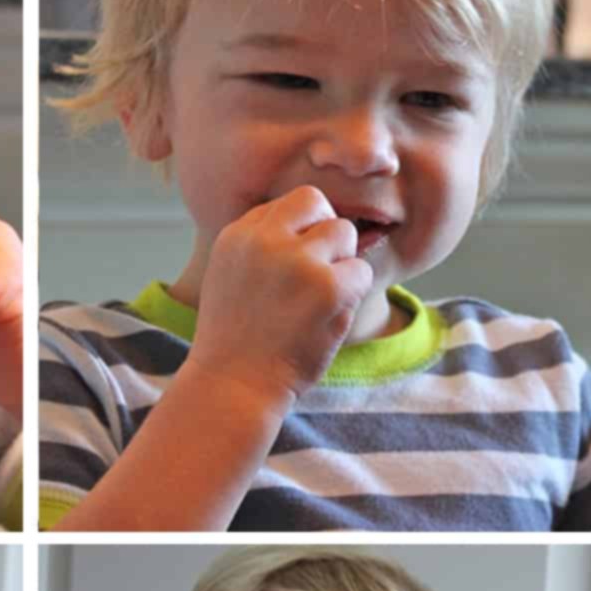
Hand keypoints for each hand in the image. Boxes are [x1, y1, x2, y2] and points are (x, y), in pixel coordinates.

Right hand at [190, 185, 373, 407]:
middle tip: (314, 278)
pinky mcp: (328, 287)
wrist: (234, 386)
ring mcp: (297, 261)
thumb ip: (261, 243)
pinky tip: (327, 319)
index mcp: (237, 235)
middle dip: (324, 237)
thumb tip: (312, 218)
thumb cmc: (237, 339)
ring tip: (319, 301)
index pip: (287, 204)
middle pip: (318, 205)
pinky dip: (352, 296)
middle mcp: (264, 240)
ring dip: (341, 264)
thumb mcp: (229, 276)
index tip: (293, 267)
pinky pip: (362, 271)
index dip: (300, 231)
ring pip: (344, 233)